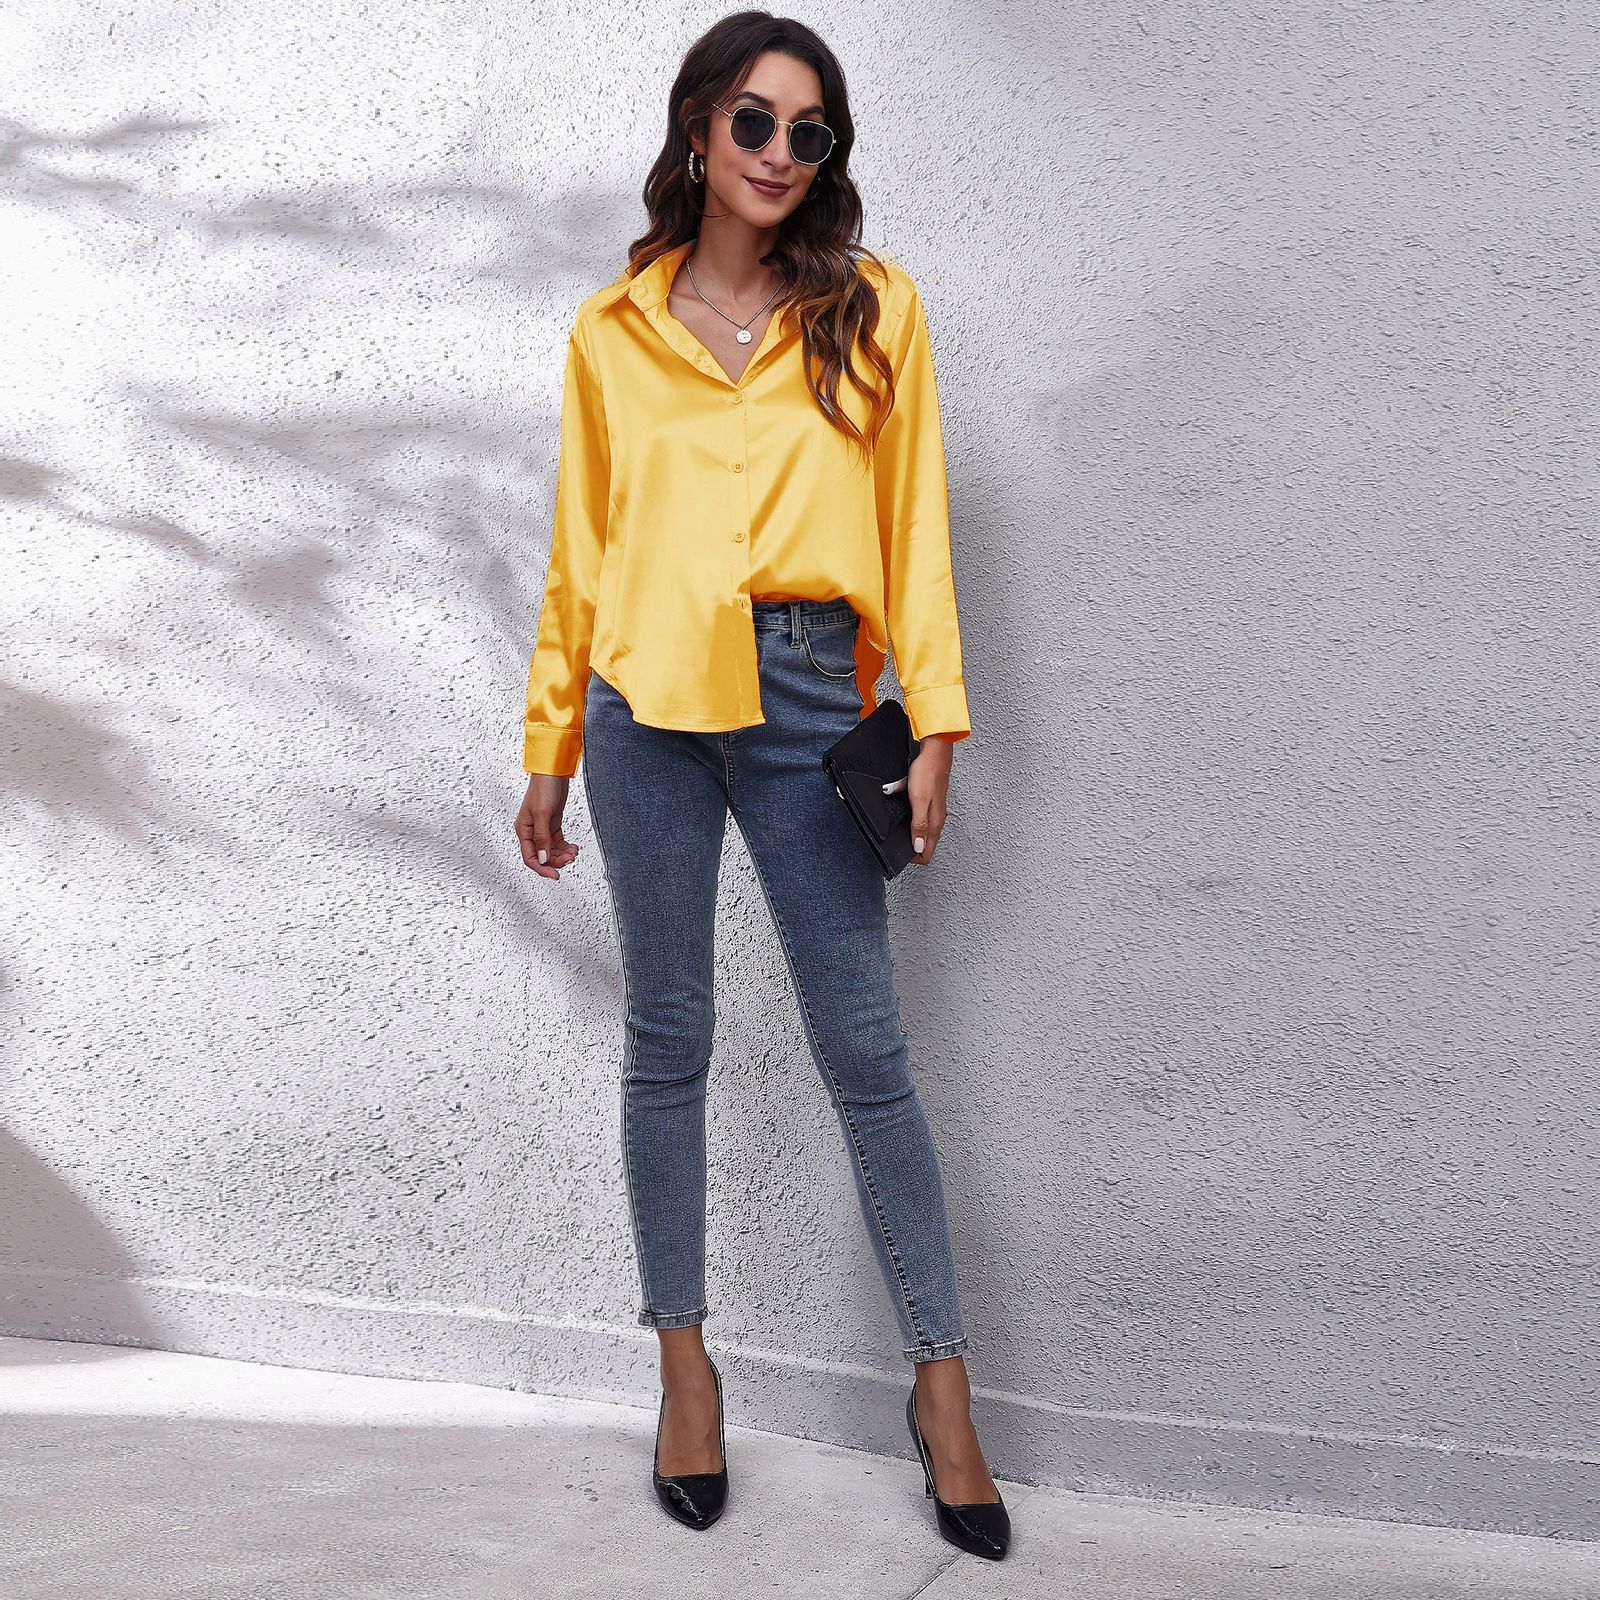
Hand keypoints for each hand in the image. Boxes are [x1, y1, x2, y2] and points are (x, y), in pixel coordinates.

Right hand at [515, 773, 581, 879]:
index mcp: (523, 830)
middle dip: (556, 860)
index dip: (542, 868)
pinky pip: (557, 842)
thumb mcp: (542, 814)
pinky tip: (573, 847)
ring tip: (573, 852)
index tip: (555, 875)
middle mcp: (531, 831)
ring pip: (551, 850)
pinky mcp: (552, 824)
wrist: (553, 772)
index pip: (530, 857)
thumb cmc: (543, 788)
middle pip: (542, 856)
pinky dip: (565, 847)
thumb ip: (542, 837)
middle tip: (570, 859)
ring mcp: (542, 828)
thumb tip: (543, 858)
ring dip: (562, 854)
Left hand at [906, 733, 955, 865]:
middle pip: (925, 845)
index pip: (927, 853)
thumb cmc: (928, 774)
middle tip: (896, 845)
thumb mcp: (919, 801)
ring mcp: (934, 811)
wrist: (934, 753)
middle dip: (910, 848)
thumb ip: (919, 825)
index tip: (900, 854)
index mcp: (935, 823)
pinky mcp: (929, 802)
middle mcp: (936, 820)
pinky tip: (903, 813)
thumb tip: (918, 847)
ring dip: (910, 834)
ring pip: (923, 832)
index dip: (913, 857)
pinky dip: (910, 820)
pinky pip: (919, 818)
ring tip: (898, 831)